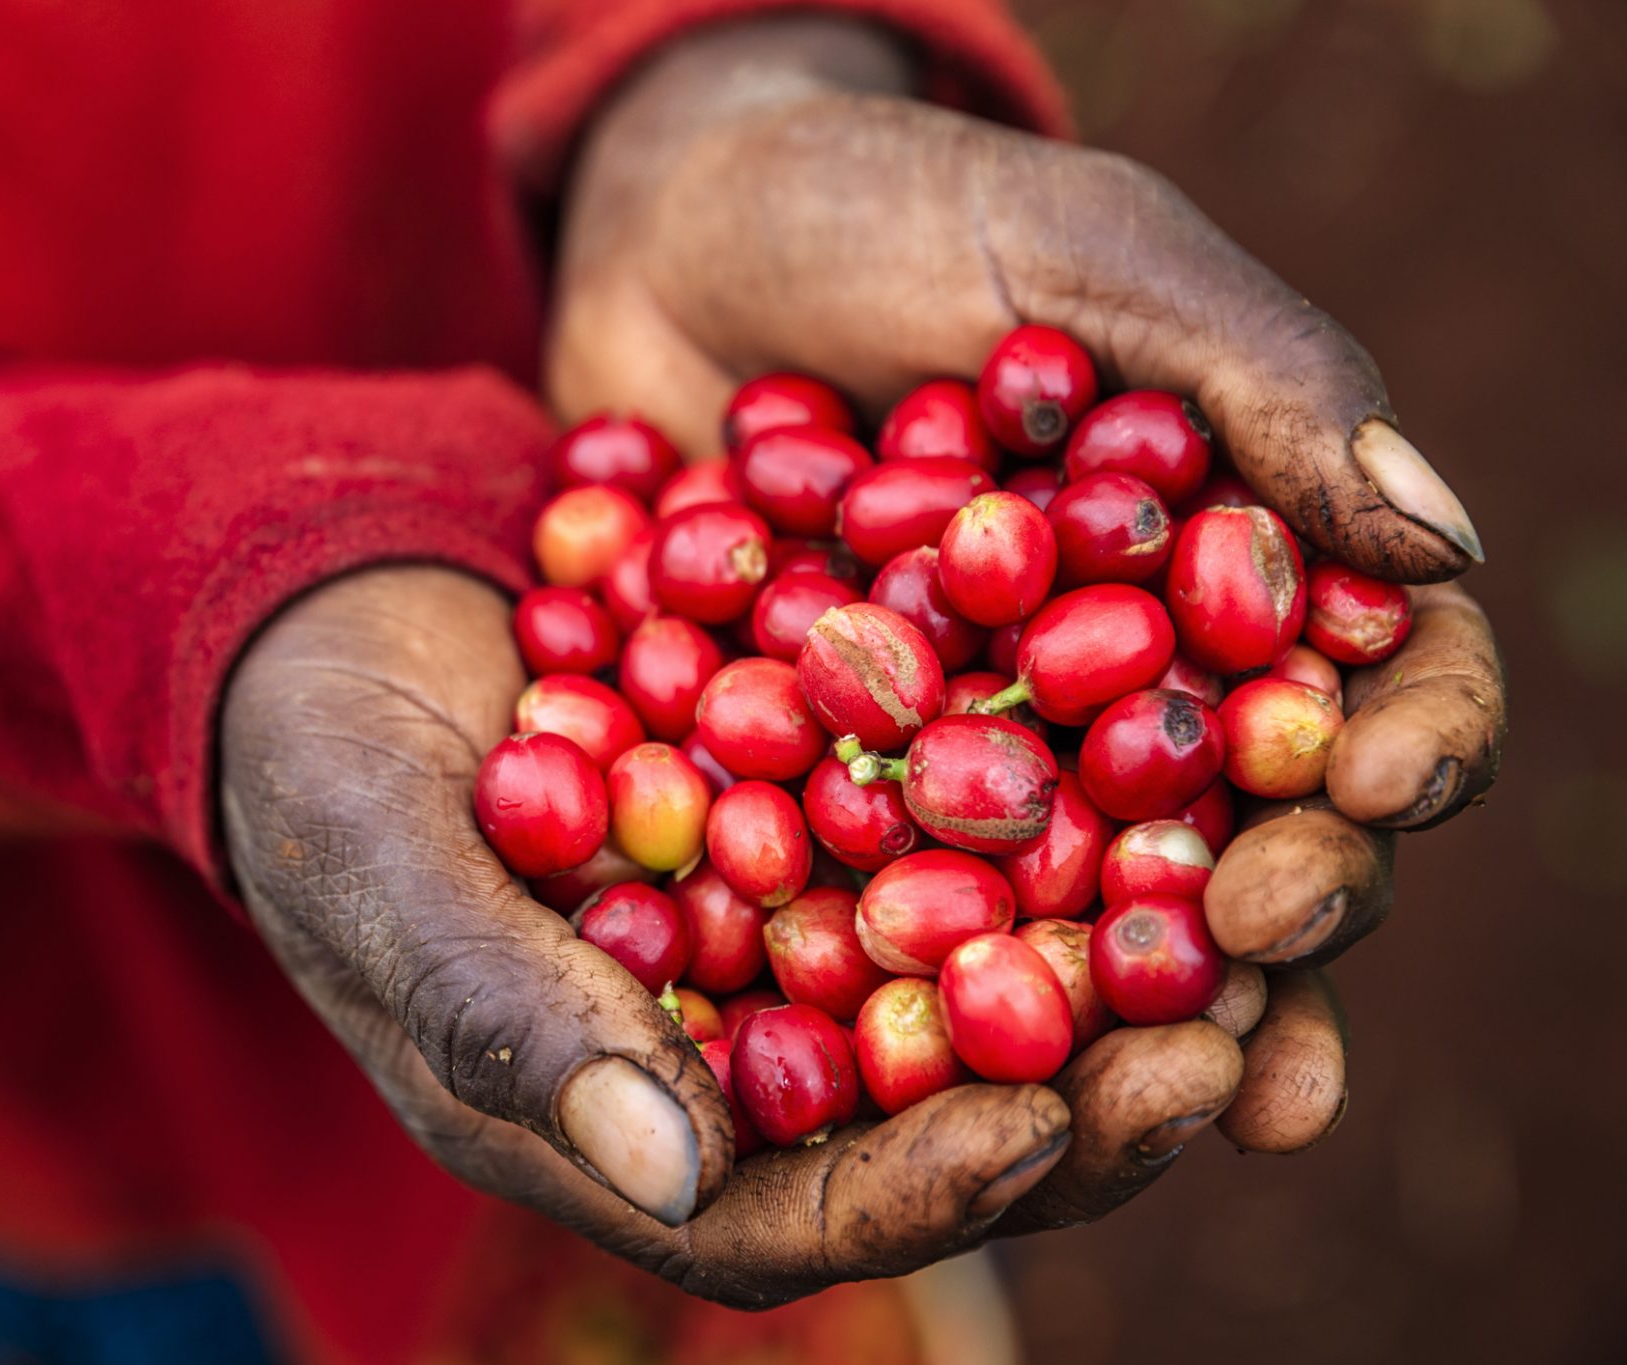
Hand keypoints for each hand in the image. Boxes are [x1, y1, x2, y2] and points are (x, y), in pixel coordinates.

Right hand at [220, 566, 1248, 1304]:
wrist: (317, 597)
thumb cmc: (309, 753)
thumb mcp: (380, 872)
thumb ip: (505, 1018)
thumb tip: (676, 1170)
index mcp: (595, 1113)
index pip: (777, 1213)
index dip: (918, 1188)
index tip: (1049, 1128)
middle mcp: (707, 1044)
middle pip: (912, 1124)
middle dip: (1069, 1106)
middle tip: (1218, 1052)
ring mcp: (768, 926)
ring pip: (963, 992)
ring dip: (1109, 974)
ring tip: (1247, 928)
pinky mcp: (810, 807)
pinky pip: (953, 842)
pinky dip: (1062, 824)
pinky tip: (1165, 764)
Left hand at [546, 18, 1506, 1162]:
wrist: (671, 231)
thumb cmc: (893, 206)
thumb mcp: (1082, 244)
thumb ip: (1258, 373)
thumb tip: (1443, 542)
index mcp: (1238, 563)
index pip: (1376, 678)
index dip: (1399, 746)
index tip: (1360, 791)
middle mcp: (1128, 686)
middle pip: (1242, 835)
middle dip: (1263, 916)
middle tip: (1238, 966)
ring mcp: (981, 752)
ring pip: (1078, 915)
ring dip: (1113, 1019)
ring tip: (1124, 1102)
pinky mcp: (835, 791)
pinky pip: (882, 904)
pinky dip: (902, 986)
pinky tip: (907, 1063)